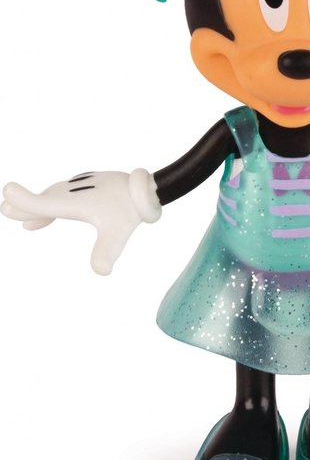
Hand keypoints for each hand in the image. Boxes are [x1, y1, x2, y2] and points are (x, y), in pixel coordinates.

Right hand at [1, 169, 160, 274]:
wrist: (145, 190)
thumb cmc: (129, 212)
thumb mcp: (117, 234)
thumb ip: (106, 251)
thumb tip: (101, 272)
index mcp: (74, 203)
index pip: (44, 204)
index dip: (25, 202)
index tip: (7, 194)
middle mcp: (72, 193)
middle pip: (45, 200)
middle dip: (26, 206)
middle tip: (7, 209)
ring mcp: (79, 188)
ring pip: (53, 197)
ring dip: (38, 206)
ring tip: (27, 222)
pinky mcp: (87, 187)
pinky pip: (63, 196)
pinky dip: (52, 204)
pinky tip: (48, 218)